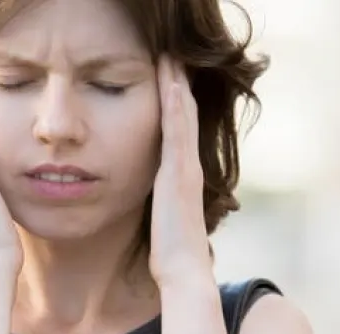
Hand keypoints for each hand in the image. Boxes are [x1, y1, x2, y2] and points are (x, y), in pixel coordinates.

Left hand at [148, 56, 213, 288]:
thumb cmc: (170, 254)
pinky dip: (176, 105)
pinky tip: (171, 83)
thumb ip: (159, 206)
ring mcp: (185, 168)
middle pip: (185, 115)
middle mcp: (187, 167)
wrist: (183, 273)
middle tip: (174, 54)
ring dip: (178, 84)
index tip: (169, 77)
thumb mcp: (161, 221)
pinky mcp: (178, 174)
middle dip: (179, 84)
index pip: (178, 130)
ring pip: (183, 116)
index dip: (176, 102)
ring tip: (171, 56)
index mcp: (180, 176)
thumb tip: (153, 206)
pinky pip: (177, 132)